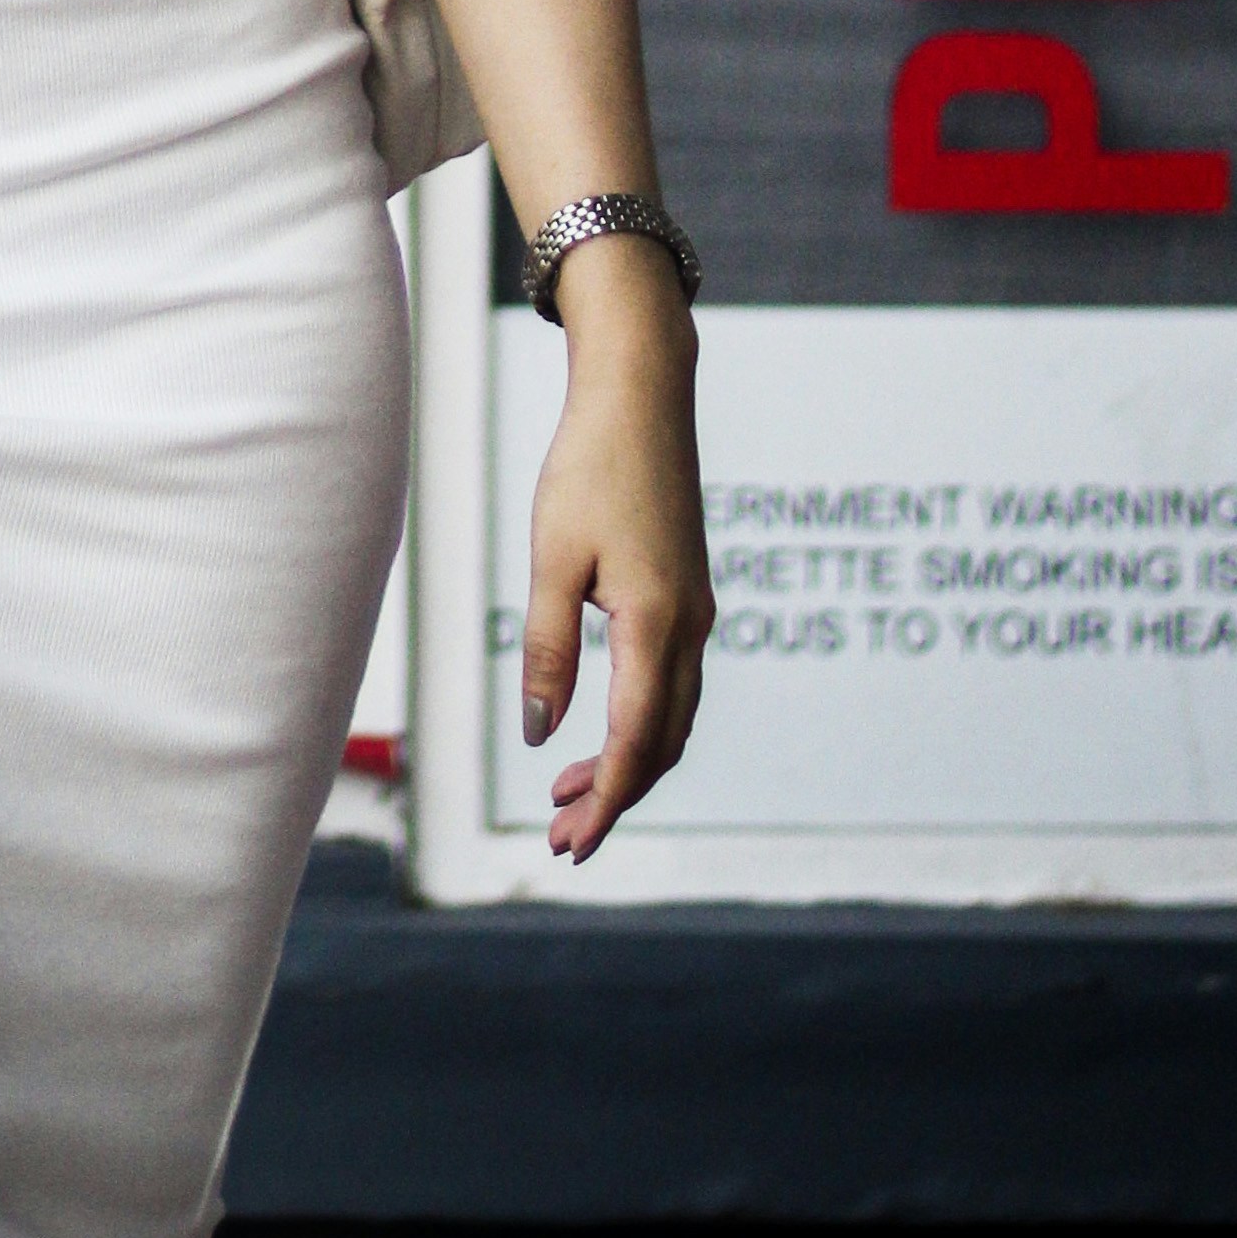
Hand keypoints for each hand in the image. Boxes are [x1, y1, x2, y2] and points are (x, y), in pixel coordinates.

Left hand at [519, 236, 713, 859]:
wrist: (642, 394)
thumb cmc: (590, 467)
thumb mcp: (552, 560)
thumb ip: (549, 650)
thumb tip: (540, 735)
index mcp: (658, 625)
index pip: (637, 744)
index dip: (606, 801)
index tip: (568, 843)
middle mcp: (691, 627)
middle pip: (663, 744)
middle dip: (616, 796)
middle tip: (560, 834)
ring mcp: (696, 610)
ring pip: (673, 716)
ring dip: (630, 762)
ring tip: (569, 790)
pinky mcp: (688, 592)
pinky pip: (675, 682)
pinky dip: (643, 721)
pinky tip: (603, 726)